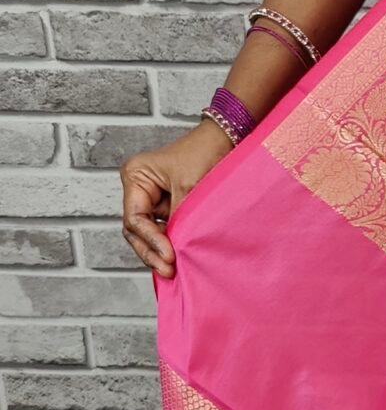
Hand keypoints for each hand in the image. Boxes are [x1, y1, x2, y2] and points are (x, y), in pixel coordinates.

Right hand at [119, 120, 231, 279]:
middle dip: (151, 251)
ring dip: (159, 250)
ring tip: (172, 270)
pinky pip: (163, 228)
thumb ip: (178, 219)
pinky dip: (169, 243)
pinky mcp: (167, 203)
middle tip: (168, 270)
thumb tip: (173, 250)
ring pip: (148, 233)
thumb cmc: (205, 153)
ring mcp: (151, 196)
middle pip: (137, 230)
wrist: (226, 138)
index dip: (151, 241)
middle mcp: (138, 187)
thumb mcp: (189, 188)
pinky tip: (177, 259)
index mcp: (135, 176)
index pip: (135, 218)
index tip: (169, 256)